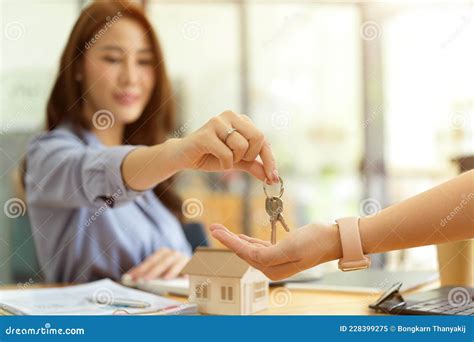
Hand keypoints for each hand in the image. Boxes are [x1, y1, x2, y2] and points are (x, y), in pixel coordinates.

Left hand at [126, 248, 189, 280]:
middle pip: (162, 262)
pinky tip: (185, 277)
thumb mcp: (160, 271)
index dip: (141, 268)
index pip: (150, 260)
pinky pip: (191, 267)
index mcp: (163, 252)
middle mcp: (173, 254)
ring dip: (171, 271)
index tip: (131, 277)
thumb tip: (132, 278)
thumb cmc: (171, 271)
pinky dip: (188, 272)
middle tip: (144, 279)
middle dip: (153, 271)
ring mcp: (183, 258)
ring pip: (176, 264)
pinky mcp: (194, 264)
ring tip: (165, 279)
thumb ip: (149, 273)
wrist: (192, 266)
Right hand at [173, 110, 278, 183]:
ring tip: (222, 157)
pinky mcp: (206, 134)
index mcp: (241, 120)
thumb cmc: (211, 156)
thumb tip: (272, 177)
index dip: (269, 159)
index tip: (273, 177)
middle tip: (237, 160)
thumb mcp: (236, 161)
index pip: (263, 139)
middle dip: (250, 155)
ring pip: (242, 146)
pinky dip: (224, 164)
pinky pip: (227, 154)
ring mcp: (218, 122)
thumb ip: (253, 165)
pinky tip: (214, 159)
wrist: (184, 157)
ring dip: (234, 160)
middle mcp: (231, 116)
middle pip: (258, 137)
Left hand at [209, 223, 341, 279]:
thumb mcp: (290, 248)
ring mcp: (276, 261)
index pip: (245, 254)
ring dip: (235, 239)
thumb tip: (250, 256)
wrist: (332, 239)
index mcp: (272, 268)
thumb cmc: (314, 241)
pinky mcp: (280, 253)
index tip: (216, 230)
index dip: (229, 241)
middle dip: (228, 239)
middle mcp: (272, 268)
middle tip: (213, 227)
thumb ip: (268, 255)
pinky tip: (240, 236)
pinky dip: (247, 241)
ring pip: (249, 249)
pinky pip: (258, 247)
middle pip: (244, 252)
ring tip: (221, 229)